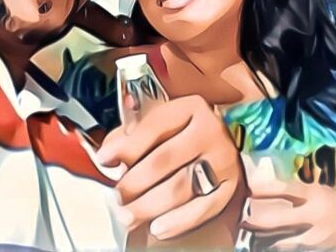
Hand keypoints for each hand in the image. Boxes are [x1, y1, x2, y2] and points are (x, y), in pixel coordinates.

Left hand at [96, 94, 244, 242]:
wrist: (230, 138)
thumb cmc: (188, 130)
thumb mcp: (162, 120)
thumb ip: (133, 133)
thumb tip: (110, 152)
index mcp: (190, 108)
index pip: (154, 126)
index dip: (125, 146)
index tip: (105, 159)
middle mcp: (210, 131)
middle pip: (164, 160)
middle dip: (134, 182)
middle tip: (118, 195)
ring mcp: (222, 160)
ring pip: (181, 187)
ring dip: (149, 205)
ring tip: (129, 215)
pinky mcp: (229, 187)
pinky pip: (203, 209)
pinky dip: (178, 221)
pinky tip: (158, 227)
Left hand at [242, 173, 335, 249]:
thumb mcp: (333, 185)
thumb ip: (309, 183)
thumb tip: (285, 170)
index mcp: (319, 193)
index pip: (286, 187)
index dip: (266, 187)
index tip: (250, 185)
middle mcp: (316, 214)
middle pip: (279, 218)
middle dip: (258, 217)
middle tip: (243, 214)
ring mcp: (319, 236)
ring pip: (286, 240)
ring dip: (268, 237)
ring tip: (249, 234)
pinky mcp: (324, 248)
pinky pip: (299, 248)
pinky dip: (286, 245)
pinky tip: (271, 244)